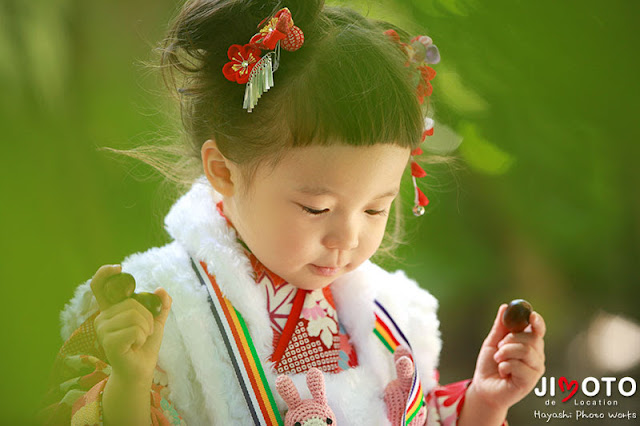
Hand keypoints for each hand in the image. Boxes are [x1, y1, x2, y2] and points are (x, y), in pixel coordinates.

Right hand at [91, 264, 171, 383]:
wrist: (141, 369)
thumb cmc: (145, 345)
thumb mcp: (156, 322)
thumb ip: (160, 306)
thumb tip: (161, 290)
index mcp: (111, 310)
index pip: (99, 286)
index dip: (105, 273)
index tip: (119, 267)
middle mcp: (102, 318)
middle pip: (131, 304)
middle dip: (147, 317)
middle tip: (144, 332)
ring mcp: (103, 331)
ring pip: (134, 316)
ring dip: (145, 329)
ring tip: (139, 340)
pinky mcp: (108, 342)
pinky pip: (134, 330)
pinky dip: (141, 338)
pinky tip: (135, 346)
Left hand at [469, 303, 545, 410]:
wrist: (484, 386)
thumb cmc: (490, 364)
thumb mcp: (492, 342)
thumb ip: (500, 327)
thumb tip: (505, 306)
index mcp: (529, 343)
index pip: (538, 329)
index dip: (537, 321)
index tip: (531, 316)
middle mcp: (536, 355)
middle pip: (531, 338)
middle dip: (509, 340)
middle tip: (499, 348)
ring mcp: (535, 369)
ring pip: (524, 351)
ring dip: (505, 353)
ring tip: (498, 360)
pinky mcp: (530, 381)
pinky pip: (519, 366)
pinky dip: (504, 366)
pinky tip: (503, 373)